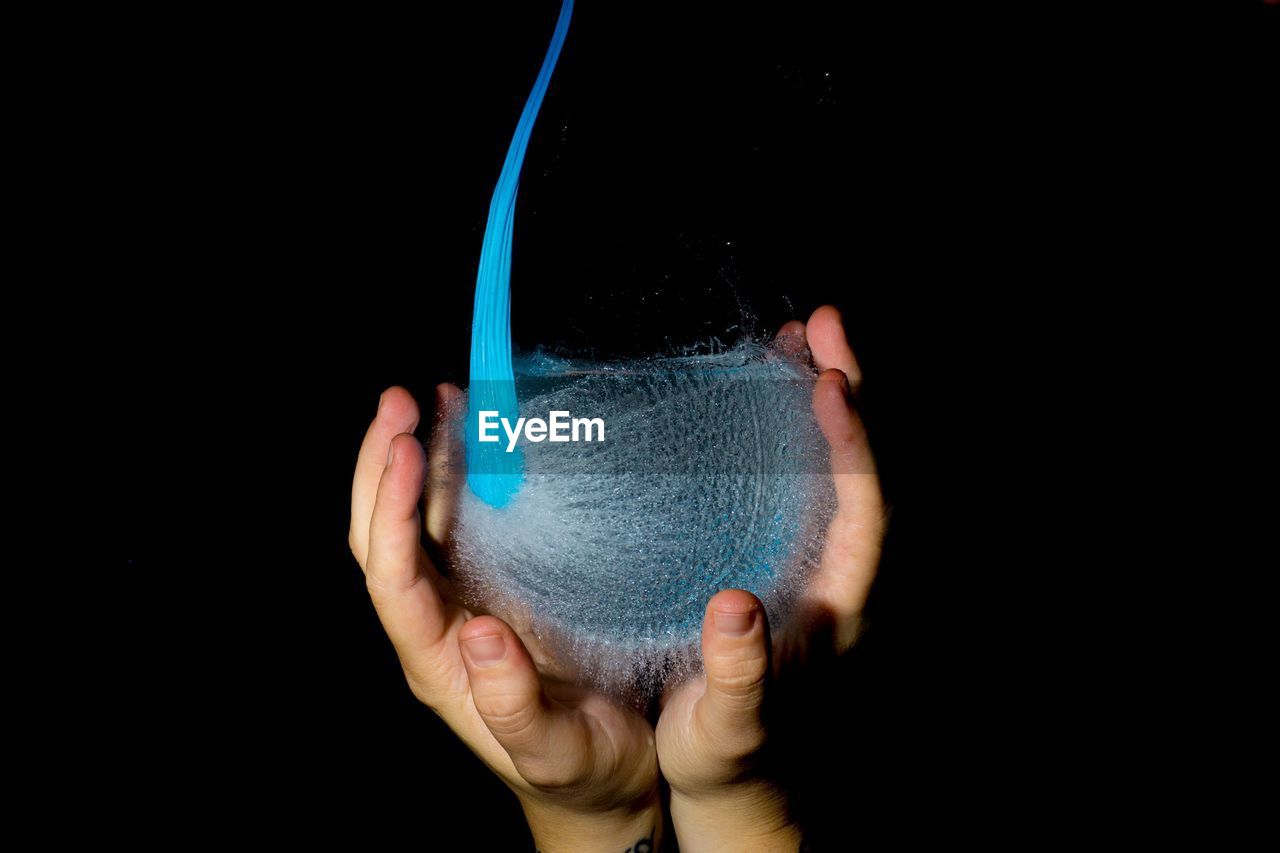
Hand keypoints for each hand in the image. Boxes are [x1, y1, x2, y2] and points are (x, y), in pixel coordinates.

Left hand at [349, 386, 661, 850]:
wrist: (603, 784)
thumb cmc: (580, 769)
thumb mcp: (551, 749)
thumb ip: (511, 702)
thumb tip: (477, 633)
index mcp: (437, 664)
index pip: (391, 578)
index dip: (390, 511)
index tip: (404, 447)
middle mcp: (436, 628)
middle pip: (384, 539)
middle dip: (384, 466)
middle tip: (403, 401)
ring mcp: (460, 606)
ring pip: (418, 523)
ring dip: (417, 459)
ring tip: (434, 400)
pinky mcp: (491, 594)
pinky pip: (458, 527)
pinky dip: (457, 476)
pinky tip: (473, 438)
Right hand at [656, 305, 885, 850]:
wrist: (730, 765)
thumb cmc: (727, 746)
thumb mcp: (728, 724)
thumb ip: (737, 674)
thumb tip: (733, 608)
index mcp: (838, 609)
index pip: (866, 514)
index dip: (853, 448)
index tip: (831, 385)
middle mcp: (837, 574)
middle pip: (863, 471)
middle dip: (848, 391)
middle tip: (819, 323)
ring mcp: (815, 558)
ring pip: (835, 464)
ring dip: (823, 395)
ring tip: (795, 334)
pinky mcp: (786, 553)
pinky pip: (803, 474)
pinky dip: (792, 424)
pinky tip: (763, 390)